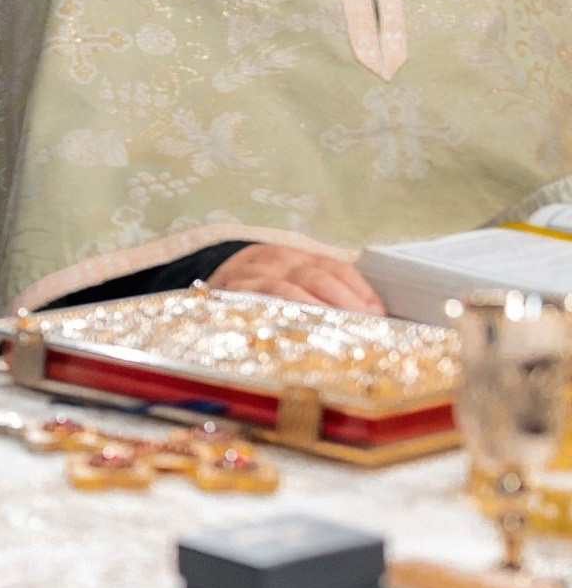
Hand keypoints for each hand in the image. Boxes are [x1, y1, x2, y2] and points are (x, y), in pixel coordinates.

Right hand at [206, 245, 384, 314]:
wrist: (208, 278)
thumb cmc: (259, 287)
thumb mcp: (290, 278)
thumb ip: (321, 291)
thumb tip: (367, 317)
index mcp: (299, 255)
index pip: (338, 267)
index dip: (361, 290)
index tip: (378, 314)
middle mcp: (279, 259)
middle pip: (320, 278)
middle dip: (347, 303)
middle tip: (366, 327)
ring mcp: (256, 274)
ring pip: (295, 289)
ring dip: (322, 311)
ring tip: (342, 331)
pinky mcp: (236, 291)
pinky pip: (267, 300)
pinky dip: (289, 313)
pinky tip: (306, 328)